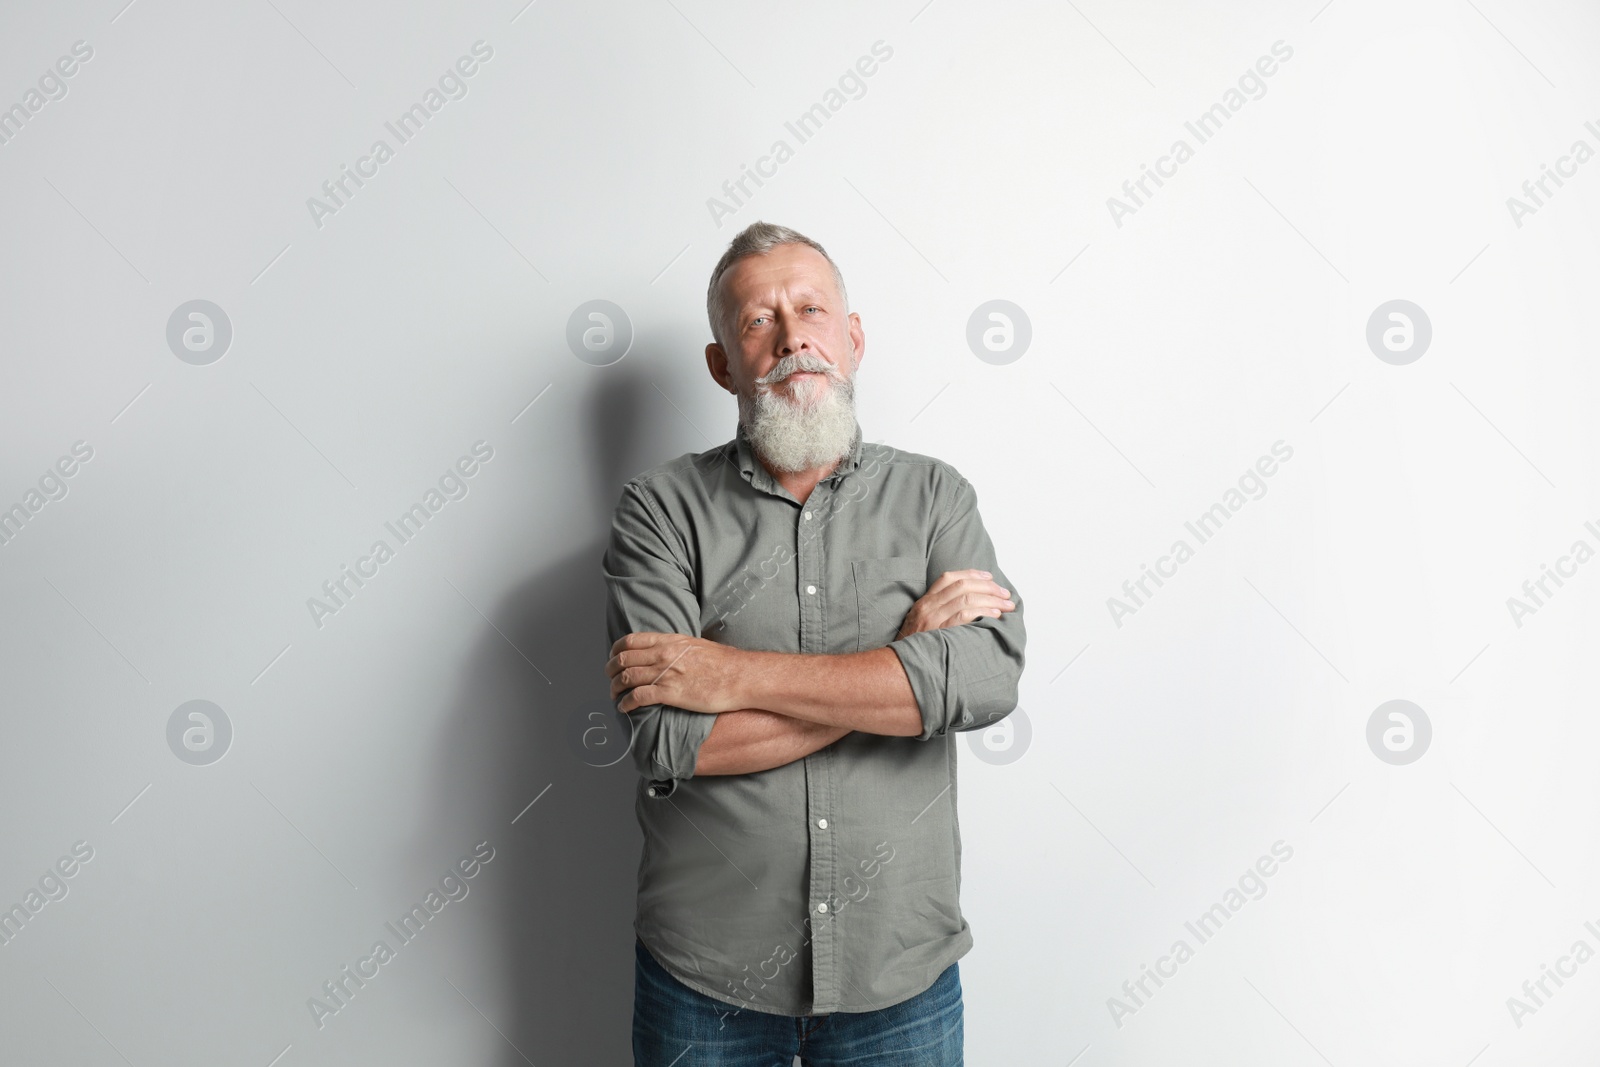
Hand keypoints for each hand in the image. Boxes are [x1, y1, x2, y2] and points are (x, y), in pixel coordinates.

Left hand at [606, 632, 746, 714]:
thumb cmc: (724, 663)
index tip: (613, 659)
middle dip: (611, 671)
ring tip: (614, 695)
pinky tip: (624, 708)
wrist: (740, 676)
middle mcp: (663, 654)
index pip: (630, 641)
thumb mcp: (696, 645)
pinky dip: (625, 703)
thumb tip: (668, 653)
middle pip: (623, 660)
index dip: (615, 651)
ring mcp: (665, 673)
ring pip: (626, 678)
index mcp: (669, 640)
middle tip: (610, 679)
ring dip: (615, 688)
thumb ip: (677, 647)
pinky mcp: (670, 693)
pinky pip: (637, 697)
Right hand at [895, 569, 1013, 639]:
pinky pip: (965, 615)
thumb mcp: (920, 623)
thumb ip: (938, 611)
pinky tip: (995, 616)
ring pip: (967, 598)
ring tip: (1006, 606)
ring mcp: (933, 618)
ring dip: (991, 600)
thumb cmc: (914, 647)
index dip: (972, 574)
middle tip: (1005, 594)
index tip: (989, 577)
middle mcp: (928, 606)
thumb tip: (968, 605)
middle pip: (962, 586)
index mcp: (924, 601)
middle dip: (988, 587)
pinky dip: (983, 612)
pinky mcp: (940, 632)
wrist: (898, 666)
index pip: (949, 577)